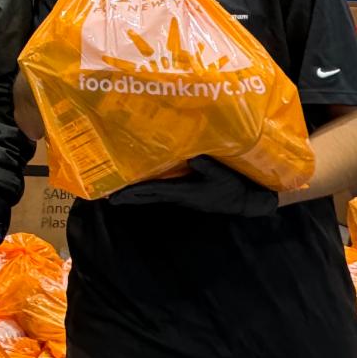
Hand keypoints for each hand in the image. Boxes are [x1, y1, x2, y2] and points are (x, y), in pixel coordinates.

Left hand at [108, 156, 278, 216]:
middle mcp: (180, 196)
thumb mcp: (222, 175)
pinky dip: (150, 189)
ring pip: (154, 194)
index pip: (153, 191)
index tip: (116, 195)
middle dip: (129, 196)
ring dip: (138, 193)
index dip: (134, 192)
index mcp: (184, 193)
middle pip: (148, 196)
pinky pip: (164, 191)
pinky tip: (145, 185)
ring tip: (120, 192)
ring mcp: (183, 196)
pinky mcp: (188, 194)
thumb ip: (207, 166)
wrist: (248, 201)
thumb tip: (191, 156)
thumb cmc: (235, 188)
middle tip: (109, 197)